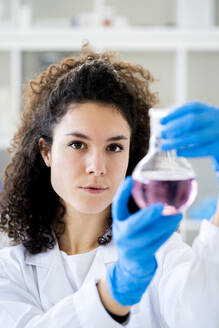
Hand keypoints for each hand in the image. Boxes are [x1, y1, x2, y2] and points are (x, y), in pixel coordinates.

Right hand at [106, 176, 181, 305]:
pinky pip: (157, 243)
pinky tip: (174, 225)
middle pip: (133, 225)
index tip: (130, 179)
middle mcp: (122, 235)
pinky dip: (167, 233)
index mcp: (118, 223)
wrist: (130, 266)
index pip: (117, 206)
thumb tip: (159, 191)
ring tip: (178, 215)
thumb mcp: (130, 224)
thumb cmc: (133, 238)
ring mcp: (131, 247)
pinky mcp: (142, 256)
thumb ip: (139, 212)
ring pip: (149, 235)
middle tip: (161, 206)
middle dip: (146, 216)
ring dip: (165, 225)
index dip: (122, 193)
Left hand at [160, 101, 218, 181]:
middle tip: (162, 134)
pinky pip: (203, 150)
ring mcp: (218, 132)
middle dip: (174, 127)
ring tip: (165, 146)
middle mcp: (215, 119)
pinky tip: (178, 152)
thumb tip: (165, 129)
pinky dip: (189, 151)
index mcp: (209, 110)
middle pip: (192, 121)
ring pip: (196, 137)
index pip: (191, 107)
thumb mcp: (203, 122)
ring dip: (177, 142)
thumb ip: (188, 123)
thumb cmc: (210, 131)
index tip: (162, 122)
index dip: (175, 113)